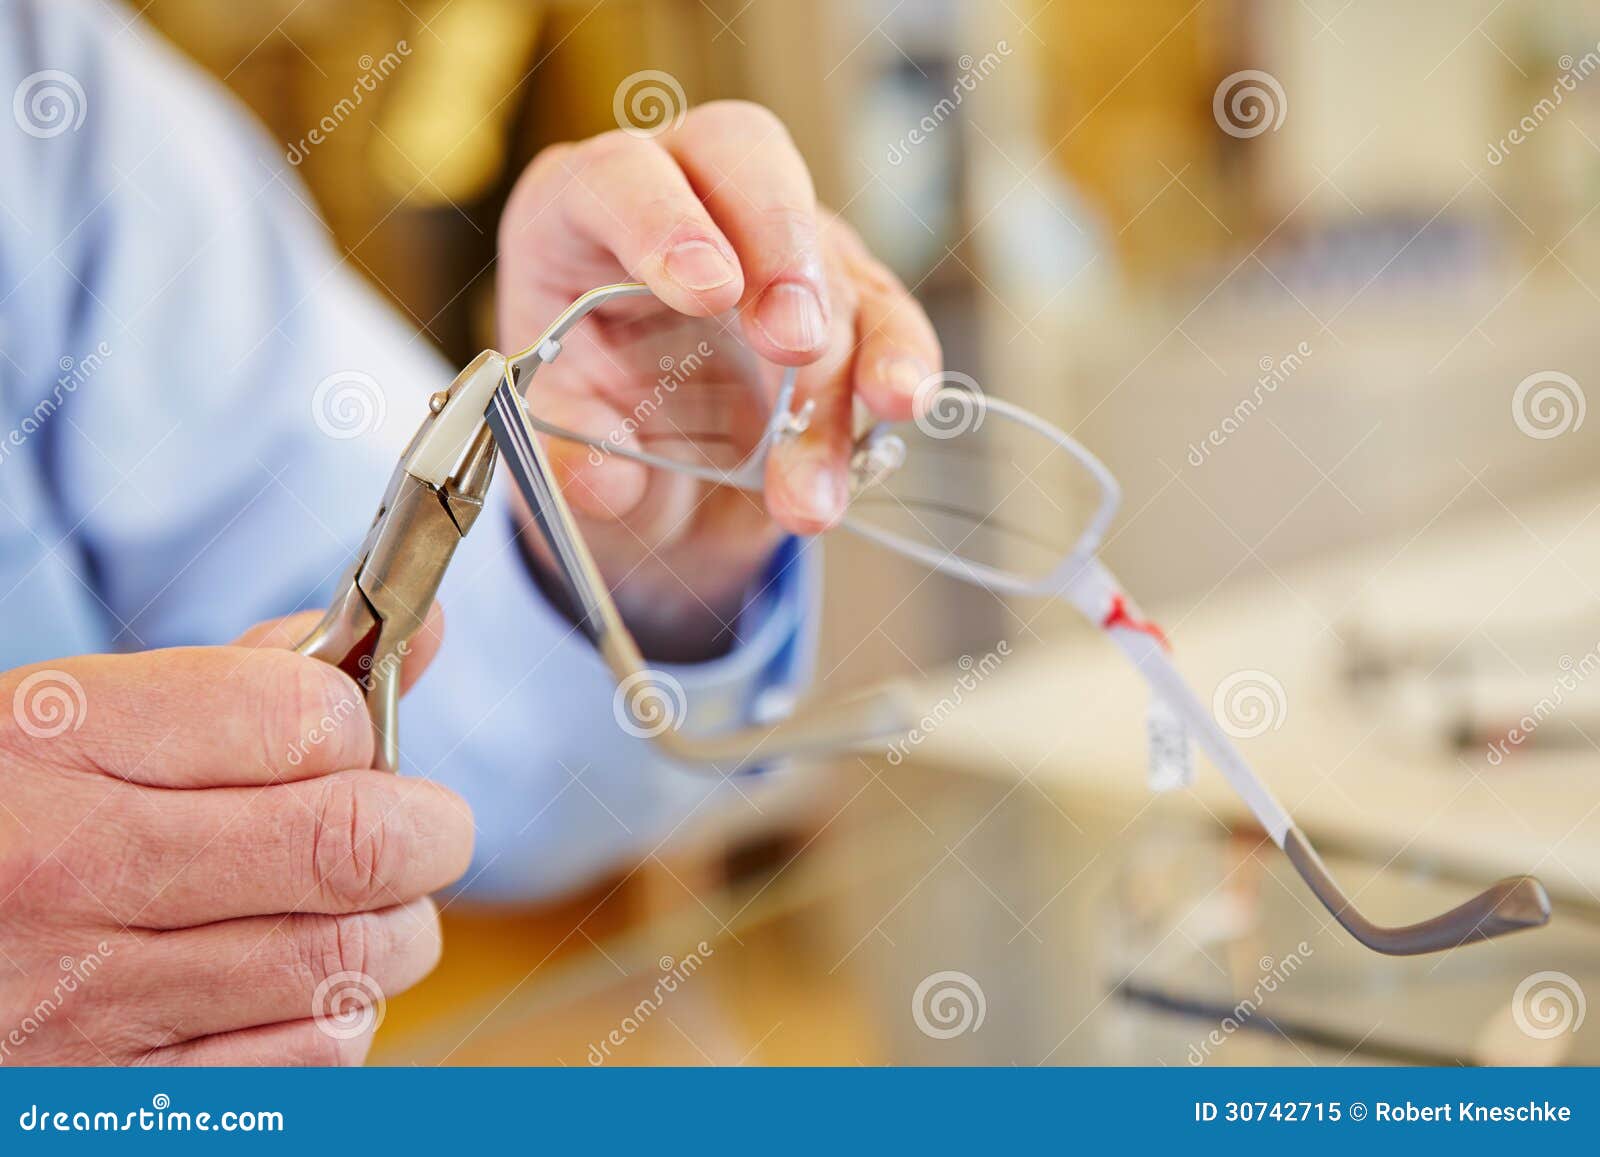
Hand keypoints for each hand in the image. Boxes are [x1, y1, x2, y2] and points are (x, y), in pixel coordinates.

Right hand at [0, 609, 471, 1065]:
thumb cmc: (9, 815)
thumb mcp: (85, 717)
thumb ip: (257, 677)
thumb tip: (420, 632)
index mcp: (62, 741)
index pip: (303, 720)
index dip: (361, 725)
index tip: (354, 742)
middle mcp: (72, 869)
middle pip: (351, 846)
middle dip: (426, 831)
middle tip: (421, 828)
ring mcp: (88, 998)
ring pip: (348, 960)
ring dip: (393, 929)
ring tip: (362, 906)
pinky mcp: (115, 1099)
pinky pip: (307, 1060)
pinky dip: (337, 1016)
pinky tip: (297, 986)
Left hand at [497, 101, 940, 659]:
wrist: (651, 466)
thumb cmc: (590, 415)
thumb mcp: (559, 438)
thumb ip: (570, 452)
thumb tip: (601, 481)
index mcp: (584, 208)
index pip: (624, 173)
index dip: (666, 221)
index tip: (705, 291)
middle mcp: (689, 198)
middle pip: (748, 164)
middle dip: (780, 254)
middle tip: (794, 341)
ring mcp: (775, 241)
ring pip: (830, 261)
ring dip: (846, 356)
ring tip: (850, 428)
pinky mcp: (845, 296)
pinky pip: (887, 314)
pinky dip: (900, 362)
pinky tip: (897, 406)